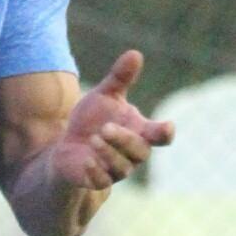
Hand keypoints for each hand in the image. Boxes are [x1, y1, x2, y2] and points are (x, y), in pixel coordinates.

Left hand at [51, 51, 171, 190]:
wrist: (69, 145)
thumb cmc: (93, 120)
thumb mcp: (105, 95)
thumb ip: (120, 78)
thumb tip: (135, 54)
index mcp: (140, 131)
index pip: (160, 135)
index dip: (164, 132)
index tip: (166, 127)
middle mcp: (133, 153)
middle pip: (140, 152)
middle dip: (124, 139)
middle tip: (105, 128)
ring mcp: (117, 169)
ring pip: (123, 167)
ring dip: (109, 152)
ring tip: (94, 138)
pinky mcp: (98, 181)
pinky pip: (103, 181)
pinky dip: (96, 170)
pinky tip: (87, 159)